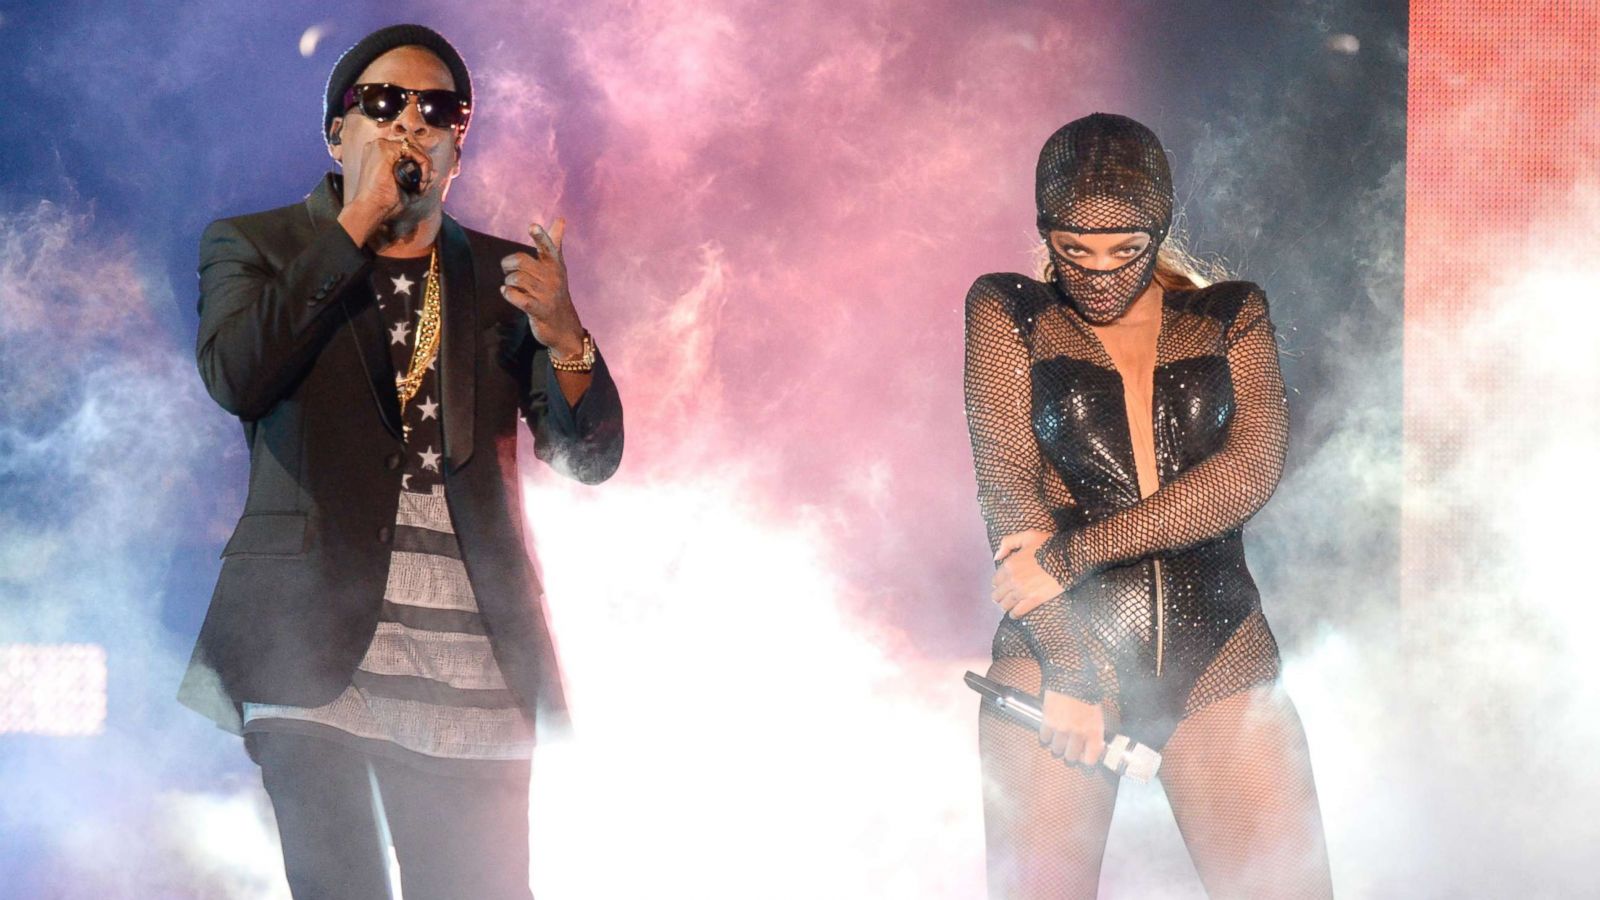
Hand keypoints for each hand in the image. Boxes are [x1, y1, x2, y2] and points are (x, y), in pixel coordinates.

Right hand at [339, 137, 436, 243]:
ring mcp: (381, 146)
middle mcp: (379, 146)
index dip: (421, 161)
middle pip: (412, 146)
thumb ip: (421, 180)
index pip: (407, 148)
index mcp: (379, 153)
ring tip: (422, 185)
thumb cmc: (385, 203)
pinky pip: (414, 151)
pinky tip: (421, 180)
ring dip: (425, 166)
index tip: (424, 180)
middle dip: (425, 163)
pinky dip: (423, 165)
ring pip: (415, 148)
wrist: (372, 209)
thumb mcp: (408, 190)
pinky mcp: (386, 149)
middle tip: (425, 183)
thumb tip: (435, 172)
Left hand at [500, 218, 583, 357]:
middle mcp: (552, 278)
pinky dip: (508, 293)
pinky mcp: (538, 310)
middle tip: (508, 270)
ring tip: (512, 285)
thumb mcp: (558, 266)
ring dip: (508, 282)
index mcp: (555, 265)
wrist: (564, 326)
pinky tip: (508, 293)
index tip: (532, 226)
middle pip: (521, 261)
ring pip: (516, 279)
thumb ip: (555, 242)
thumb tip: (561, 218)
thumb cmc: (556, 291)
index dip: (540, 236)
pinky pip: (516, 297)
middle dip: (508, 265)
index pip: (548, 246)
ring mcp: (546, 295)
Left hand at [992, 529, 1063, 617]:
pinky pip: (1018, 611)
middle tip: (1001, 598)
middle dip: (998, 596)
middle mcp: (1013, 579)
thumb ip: (1008, 543)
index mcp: (1010, 564)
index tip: (1000, 586)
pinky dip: (1014, 614)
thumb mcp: (1027, 536)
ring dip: (1004, 606)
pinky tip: (1014, 614)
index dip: (997, 583)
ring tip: (1006, 607)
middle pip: (998, 593)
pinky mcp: (1034, 599)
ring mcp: (1023, 591)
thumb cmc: (1049, 544)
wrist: (1069, 557)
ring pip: (1006, 604)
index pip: (996, 579)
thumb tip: (996, 557)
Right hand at [1040, 690, 1105, 766]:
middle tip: (1068, 750)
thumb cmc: (1086, 692)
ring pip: (1056, 750)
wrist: (1072, 676)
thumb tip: (1089, 741)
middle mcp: (1078, 733)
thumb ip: (1093, 729)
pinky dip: (1045, 738)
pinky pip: (1044, 738)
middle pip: (1071, 757)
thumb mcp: (1096, 713)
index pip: (1090, 758)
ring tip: (1057, 741)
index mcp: (1094, 731)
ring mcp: (1062, 729)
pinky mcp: (1048, 722)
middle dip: (1069, 755)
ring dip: (1056, 747)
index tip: (1083, 757)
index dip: (1086, 760)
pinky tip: (1048, 733)